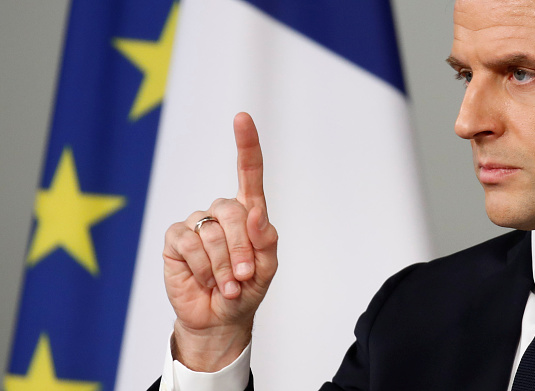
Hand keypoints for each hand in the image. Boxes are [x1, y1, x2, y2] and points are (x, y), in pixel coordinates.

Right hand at [162, 113, 277, 371]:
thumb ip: (266, 241)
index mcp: (248, 214)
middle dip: (241, 249)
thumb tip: (256, 213)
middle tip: (244, 275)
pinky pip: (188, 243)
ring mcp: (196, 223)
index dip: (246, 146)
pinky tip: (205, 280)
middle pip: (232, 210)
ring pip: (210, 232)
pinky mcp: (176, 238)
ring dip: (223, 266)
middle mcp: (221, 213)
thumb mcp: (266, 269)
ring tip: (227, 284)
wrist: (219, 318)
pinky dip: (201, 267)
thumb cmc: (246, 290)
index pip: (249, 174)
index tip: (242, 118)